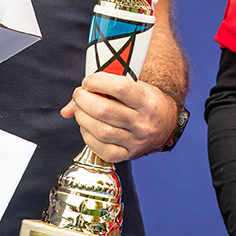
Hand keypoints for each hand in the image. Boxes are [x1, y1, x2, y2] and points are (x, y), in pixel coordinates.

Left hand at [60, 70, 178, 161]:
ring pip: (101, 131)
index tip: (89, 81)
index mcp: (147, 101)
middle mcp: (143, 123)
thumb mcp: (134, 87)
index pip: (120, 88)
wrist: (166, 124)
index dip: (98, 82)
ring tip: (81, 110)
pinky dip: (88, 137)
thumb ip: (104, 89)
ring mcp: (136, 141)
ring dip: (82, 118)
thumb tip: (70, 105)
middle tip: (79, 95)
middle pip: (105, 110)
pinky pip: (102, 150)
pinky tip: (88, 127)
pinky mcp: (128, 154)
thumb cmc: (146, 102)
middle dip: (84, 100)